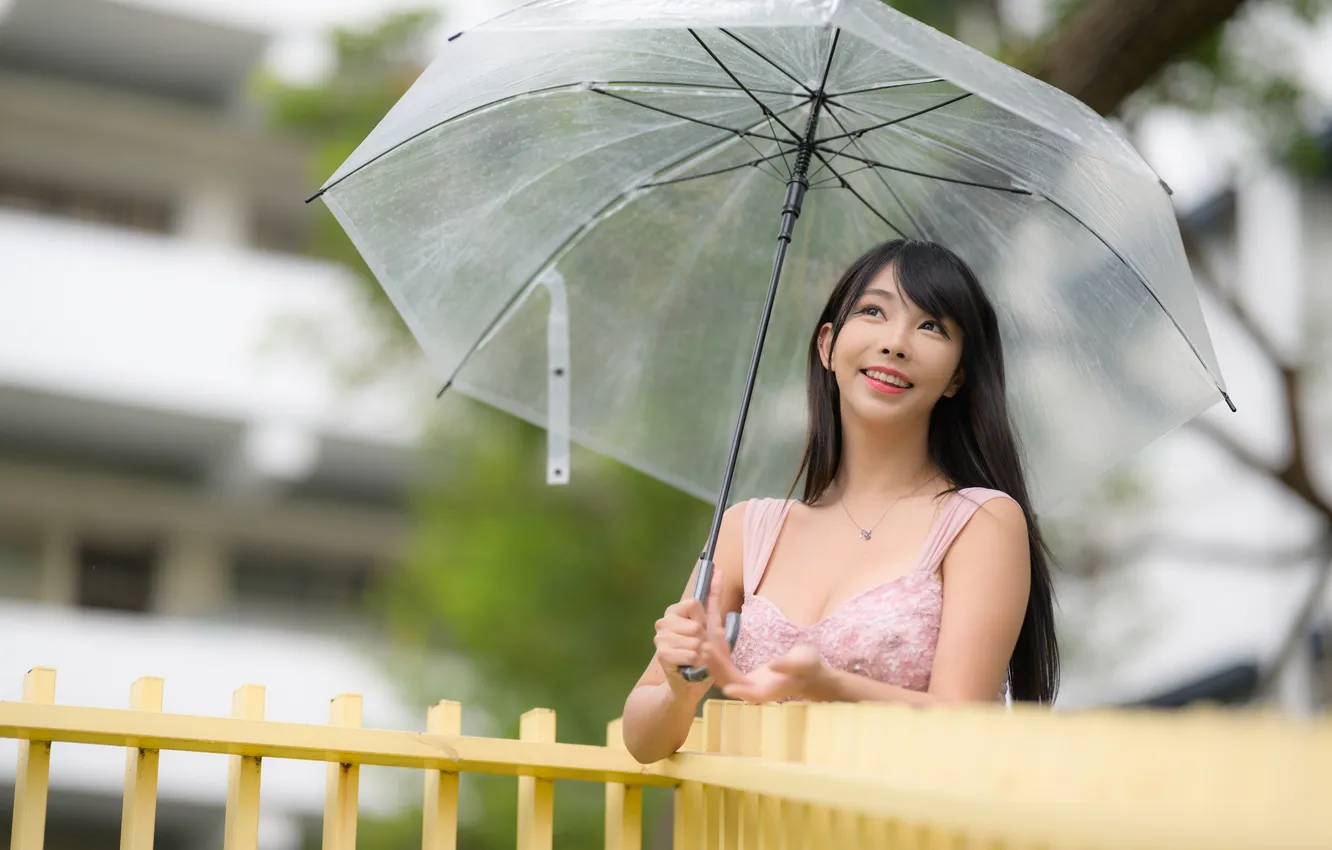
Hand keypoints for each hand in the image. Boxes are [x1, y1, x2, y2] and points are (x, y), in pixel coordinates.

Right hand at [653, 568, 724, 691]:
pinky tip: (690, 665)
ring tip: (695, 657)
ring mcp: (660, 638)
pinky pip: (688, 653)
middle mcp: (663, 622)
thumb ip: (714, 595)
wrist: (692, 681)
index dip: (703, 619)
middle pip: (695, 624)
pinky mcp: (661, 655)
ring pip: (693, 639)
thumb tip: (720, 569)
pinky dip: (695, 662)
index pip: (694, 603)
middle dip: (703, 638)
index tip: (701, 629)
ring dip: (701, 652)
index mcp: (673, 611)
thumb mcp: (712, 622)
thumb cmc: (703, 651)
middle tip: (698, 647)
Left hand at [698, 598, 826, 702]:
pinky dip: (722, 653)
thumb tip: (771, 665)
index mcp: (770, 691)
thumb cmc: (810, 667)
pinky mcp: (747, 676)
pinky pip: (730, 666)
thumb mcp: (803, 663)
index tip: (727, 687)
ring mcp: (750, 684)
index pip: (752, 694)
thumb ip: (787, 665)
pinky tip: (718, 635)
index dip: (739, 692)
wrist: (810, 670)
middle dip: (718, 666)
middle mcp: (756, 690)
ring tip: (706, 641)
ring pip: (727, 675)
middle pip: (732, 682)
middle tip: (706, 648)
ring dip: (715, 660)